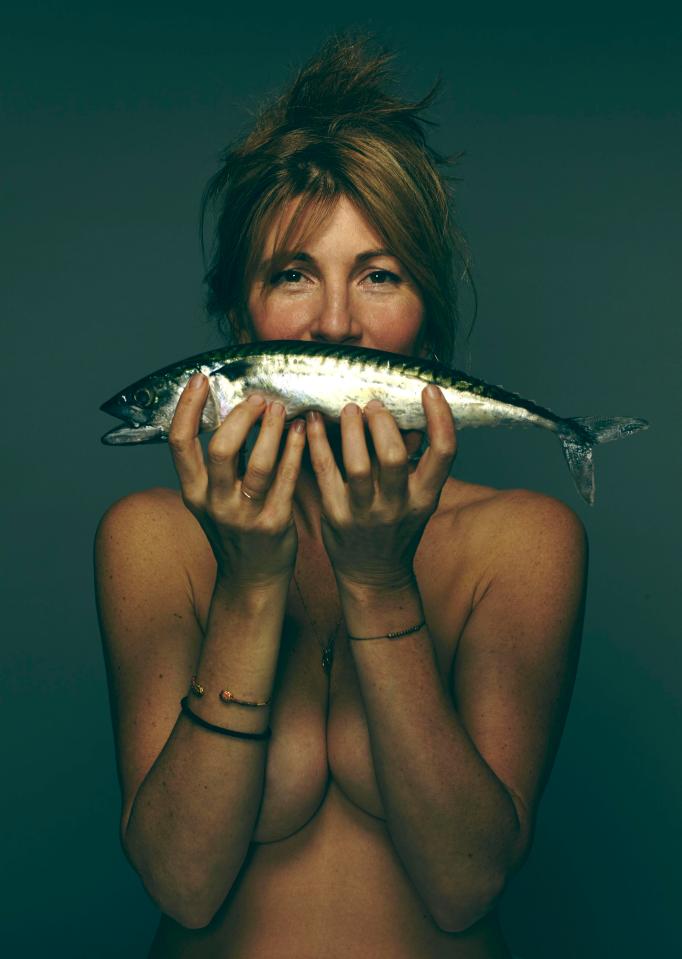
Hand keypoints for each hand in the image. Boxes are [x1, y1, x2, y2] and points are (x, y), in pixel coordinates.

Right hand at [168, 375, 306, 586]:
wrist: (252, 579)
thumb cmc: (234, 530)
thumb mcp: (210, 499)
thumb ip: (213, 464)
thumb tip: (226, 410)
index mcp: (193, 492)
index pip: (179, 443)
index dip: (188, 408)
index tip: (201, 380)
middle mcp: (214, 504)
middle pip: (221, 449)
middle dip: (241, 416)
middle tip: (257, 399)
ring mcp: (244, 516)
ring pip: (259, 463)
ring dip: (272, 429)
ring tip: (280, 408)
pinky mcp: (275, 523)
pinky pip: (287, 479)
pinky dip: (295, 449)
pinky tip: (302, 430)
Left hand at [305, 385, 456, 590]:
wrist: (373, 574)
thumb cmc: (397, 528)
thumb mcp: (418, 499)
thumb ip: (415, 462)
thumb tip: (410, 417)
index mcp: (425, 497)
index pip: (444, 453)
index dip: (440, 417)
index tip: (430, 390)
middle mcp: (398, 505)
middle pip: (393, 456)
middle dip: (382, 422)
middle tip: (373, 405)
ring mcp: (364, 513)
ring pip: (357, 464)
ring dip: (352, 429)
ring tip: (349, 409)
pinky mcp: (334, 514)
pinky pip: (324, 471)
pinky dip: (317, 442)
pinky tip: (314, 421)